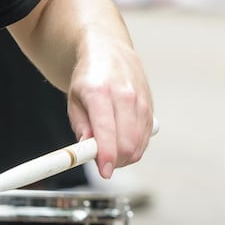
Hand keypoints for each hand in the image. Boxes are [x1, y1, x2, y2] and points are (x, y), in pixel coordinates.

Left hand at [67, 39, 153, 178]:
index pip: (107, 131)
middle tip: (101, 163)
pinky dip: (136, 147)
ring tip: (110, 151)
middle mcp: (125, 95)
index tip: (103, 171)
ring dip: (125, 156)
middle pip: (128, 141)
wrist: (111, 52)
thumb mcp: (74, 100)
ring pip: (139, 142)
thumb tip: (88, 150)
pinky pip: (146, 136)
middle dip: (115, 160)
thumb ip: (81, 126)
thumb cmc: (88, 78)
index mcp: (100, 92)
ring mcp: (141, 99)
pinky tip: (123, 142)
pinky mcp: (150, 105)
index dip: (106, 156)